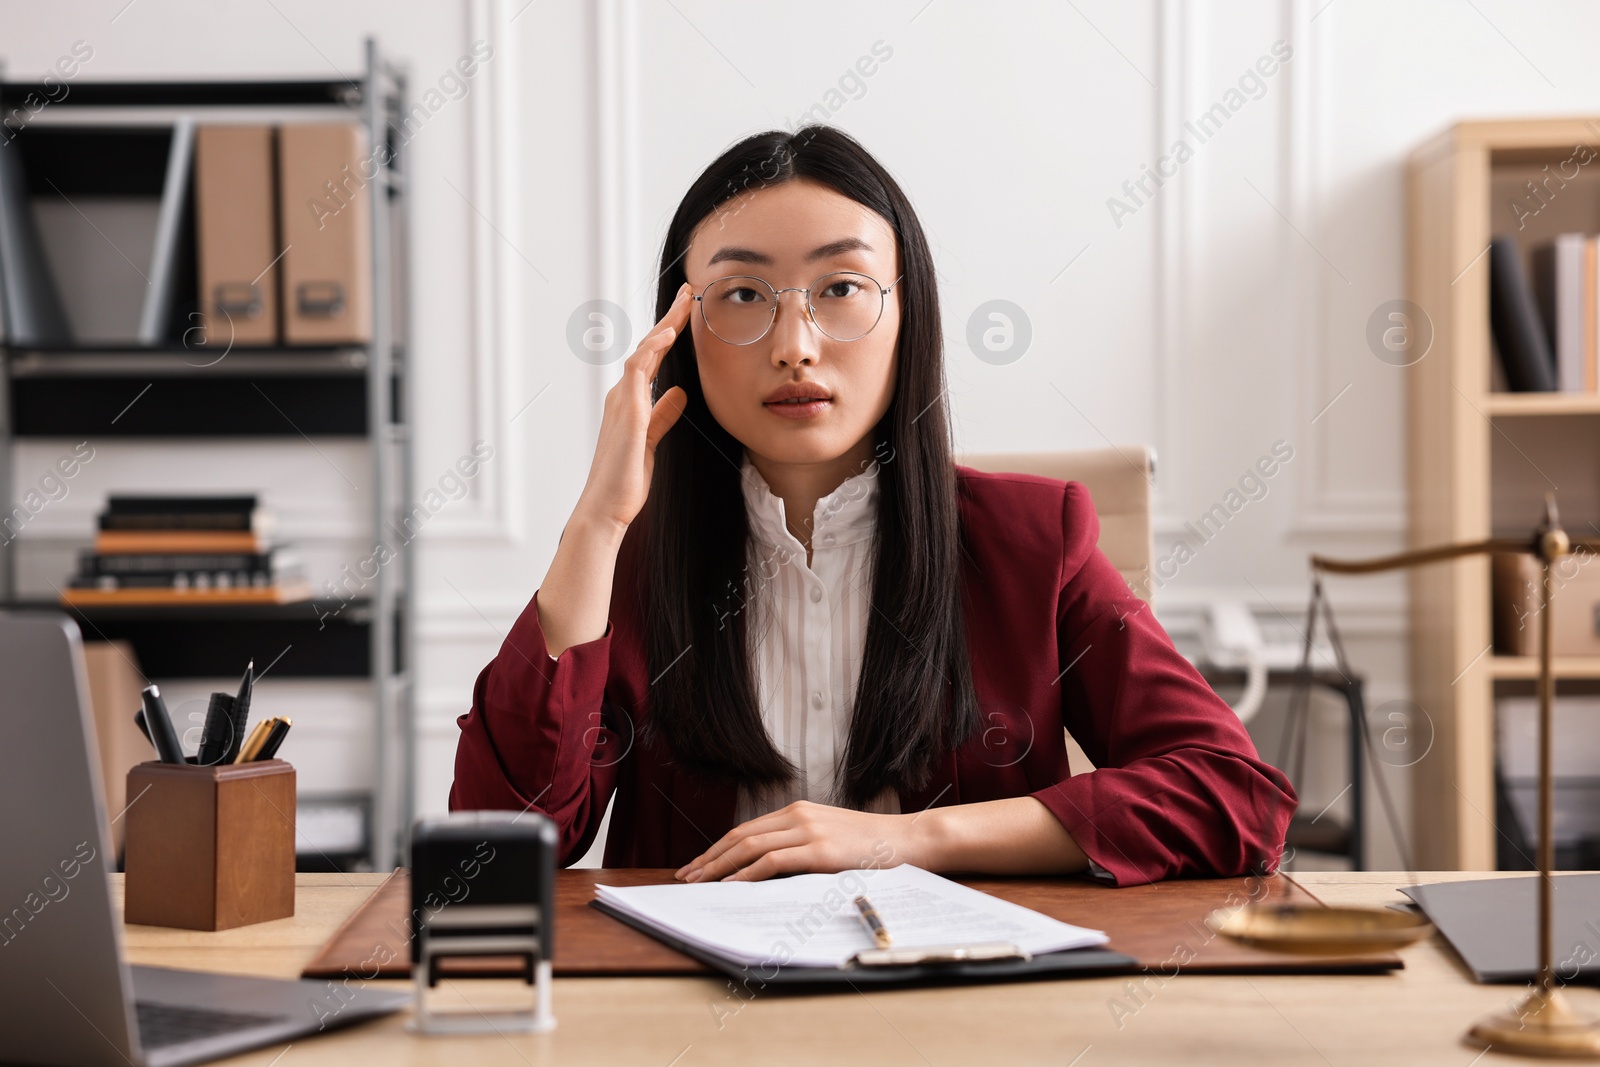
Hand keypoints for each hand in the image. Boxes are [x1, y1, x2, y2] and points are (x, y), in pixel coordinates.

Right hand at [573, 283, 691, 534]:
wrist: (606, 507)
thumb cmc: (626, 480)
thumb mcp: (653, 441)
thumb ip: (663, 415)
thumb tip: (678, 393)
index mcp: (630, 401)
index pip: (652, 358)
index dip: (669, 333)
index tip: (687, 312)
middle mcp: (622, 395)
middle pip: (648, 347)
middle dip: (669, 318)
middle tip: (688, 292)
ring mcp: (622, 401)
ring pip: (643, 351)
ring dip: (664, 325)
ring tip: (684, 302)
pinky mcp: (626, 412)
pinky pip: (637, 370)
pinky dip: (652, 349)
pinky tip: (668, 334)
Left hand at [674, 801, 918, 881]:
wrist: (909, 840)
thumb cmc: (871, 846)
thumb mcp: (830, 837)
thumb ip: (800, 845)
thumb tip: (764, 871)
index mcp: (798, 811)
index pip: (746, 829)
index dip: (717, 848)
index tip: (697, 865)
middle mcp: (798, 815)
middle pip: (740, 836)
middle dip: (709, 858)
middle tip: (686, 876)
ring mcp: (809, 831)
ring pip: (750, 847)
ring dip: (719, 867)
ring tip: (699, 884)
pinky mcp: (820, 851)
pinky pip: (772, 862)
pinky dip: (746, 874)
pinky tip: (731, 886)